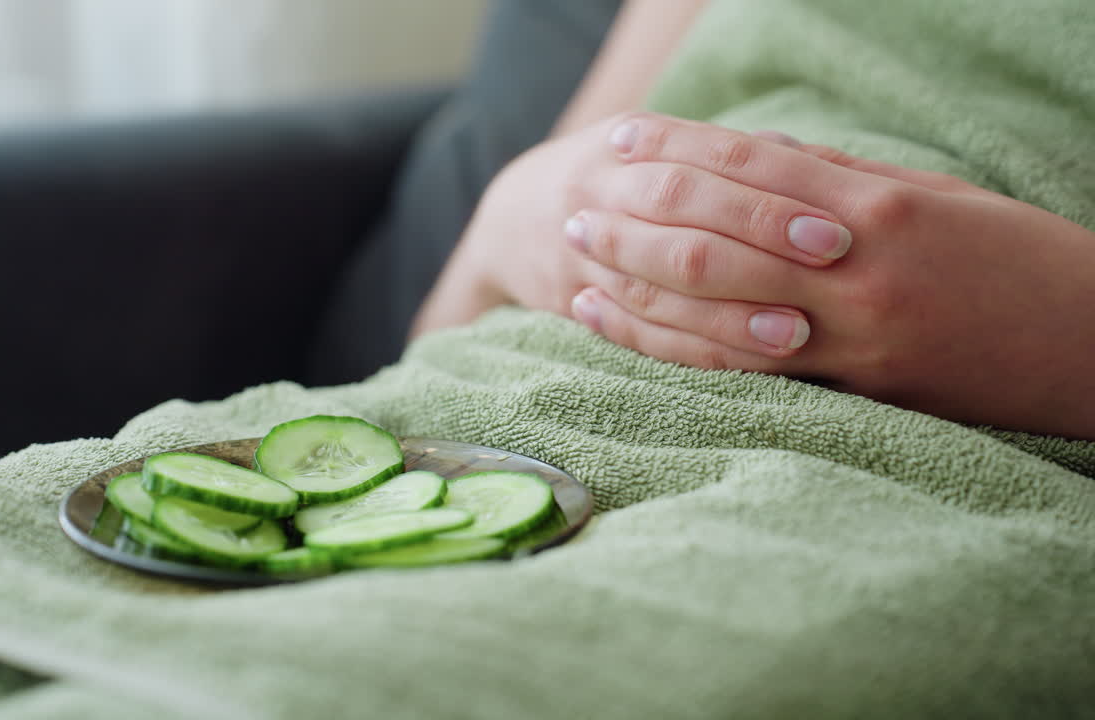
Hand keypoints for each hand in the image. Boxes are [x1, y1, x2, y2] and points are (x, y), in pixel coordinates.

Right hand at [412, 116, 847, 347]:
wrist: (510, 219)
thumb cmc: (614, 180)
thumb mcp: (656, 148)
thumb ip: (728, 156)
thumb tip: (813, 161)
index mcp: (629, 140)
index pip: (709, 158)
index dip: (773, 189)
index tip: (837, 219)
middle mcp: (598, 188)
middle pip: (682, 209)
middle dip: (759, 232)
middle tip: (832, 258)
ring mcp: (580, 250)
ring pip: (657, 282)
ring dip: (727, 310)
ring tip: (796, 333)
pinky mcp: (572, 300)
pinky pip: (635, 333)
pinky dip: (686, 350)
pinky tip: (736, 364)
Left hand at [569, 114, 1094, 438]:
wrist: (1092, 351)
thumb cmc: (1020, 263)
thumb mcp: (936, 199)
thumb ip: (845, 183)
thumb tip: (768, 160)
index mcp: (876, 207)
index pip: (752, 167)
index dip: (678, 151)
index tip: (621, 141)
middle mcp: (853, 270)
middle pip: (716, 235)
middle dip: (637, 221)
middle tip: (576, 210)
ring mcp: (850, 336)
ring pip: (714, 308)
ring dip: (636, 286)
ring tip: (576, 268)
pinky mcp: (852, 391)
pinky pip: (743, 370)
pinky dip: (675, 349)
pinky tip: (625, 333)